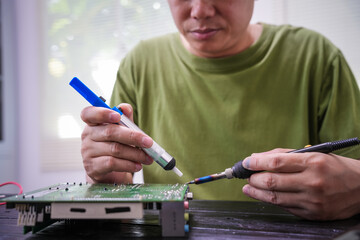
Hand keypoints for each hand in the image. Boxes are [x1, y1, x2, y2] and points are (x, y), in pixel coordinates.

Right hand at [80, 103, 153, 183]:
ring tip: (148, 157)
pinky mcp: (93, 167)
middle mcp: (87, 136)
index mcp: (93, 123)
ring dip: (135, 154)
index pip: (89, 113)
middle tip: (148, 142)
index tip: (118, 116)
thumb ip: (125, 118)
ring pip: (115, 149)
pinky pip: (112, 163)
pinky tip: (138, 166)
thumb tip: (126, 108)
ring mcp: (88, 152)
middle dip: (133, 136)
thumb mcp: (121, 131)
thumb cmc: (115, 145)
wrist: (107, 172)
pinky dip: (128, 164)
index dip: (102, 113)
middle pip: (110, 132)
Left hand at [242, 149, 359, 219]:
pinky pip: (286, 207)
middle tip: (247, 176)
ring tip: (248, 188)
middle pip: (271, 181)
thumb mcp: (314, 154)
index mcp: (313, 162)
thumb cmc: (336, 167)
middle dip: (253, 179)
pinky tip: (266, 196)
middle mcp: (312, 182)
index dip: (256, 162)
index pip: (275, 162)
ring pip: (275, 197)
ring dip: (257, 192)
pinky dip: (273, 201)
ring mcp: (313, 201)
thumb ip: (285, 155)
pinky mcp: (313, 214)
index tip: (246, 162)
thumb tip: (258, 158)